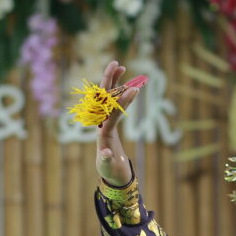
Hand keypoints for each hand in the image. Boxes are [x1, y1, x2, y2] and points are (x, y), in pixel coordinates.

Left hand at [95, 60, 142, 185]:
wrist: (110, 171)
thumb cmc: (110, 169)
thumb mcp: (109, 166)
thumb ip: (107, 160)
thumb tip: (107, 153)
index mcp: (104, 132)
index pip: (112, 112)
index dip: (122, 101)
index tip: (133, 89)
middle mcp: (102, 123)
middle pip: (104, 98)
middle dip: (109, 81)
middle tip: (116, 64)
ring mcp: (105, 121)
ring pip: (108, 97)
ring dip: (114, 82)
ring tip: (121, 66)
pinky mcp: (110, 121)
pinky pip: (114, 103)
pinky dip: (120, 92)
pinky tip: (126, 82)